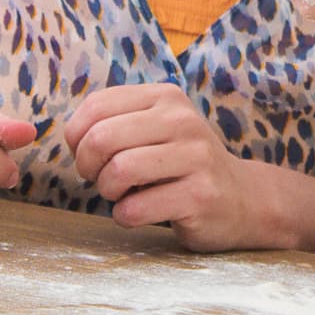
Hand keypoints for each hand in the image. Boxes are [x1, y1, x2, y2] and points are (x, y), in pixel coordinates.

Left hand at [65, 84, 287, 250]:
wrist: (242, 199)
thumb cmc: (182, 165)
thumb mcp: (155, 129)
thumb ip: (115, 121)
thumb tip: (72, 137)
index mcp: (166, 97)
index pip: (96, 106)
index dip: (77, 137)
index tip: (90, 155)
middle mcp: (183, 121)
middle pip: (101, 138)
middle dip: (88, 166)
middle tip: (100, 179)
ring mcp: (196, 158)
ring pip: (118, 172)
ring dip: (107, 192)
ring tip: (122, 195)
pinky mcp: (200, 196)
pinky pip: (135, 209)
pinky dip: (125, 217)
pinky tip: (141, 213)